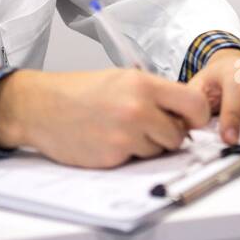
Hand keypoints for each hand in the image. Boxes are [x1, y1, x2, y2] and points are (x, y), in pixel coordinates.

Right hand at [0, 68, 210, 167]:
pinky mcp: (113, 157)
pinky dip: (127, 154)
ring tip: (122, 129)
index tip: (191, 120)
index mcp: (143, 85)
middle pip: (178, 134)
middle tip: (148, 125)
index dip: (197, 116)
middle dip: (168, 134)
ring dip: (147, 145)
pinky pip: (136, 161)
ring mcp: (125, 136)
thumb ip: (156, 94)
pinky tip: (109, 139)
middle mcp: (137, 109)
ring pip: (158, 150)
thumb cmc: (81, 91)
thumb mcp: (123, 79)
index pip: (194, 104)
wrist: (42, 107)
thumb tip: (186, 114)